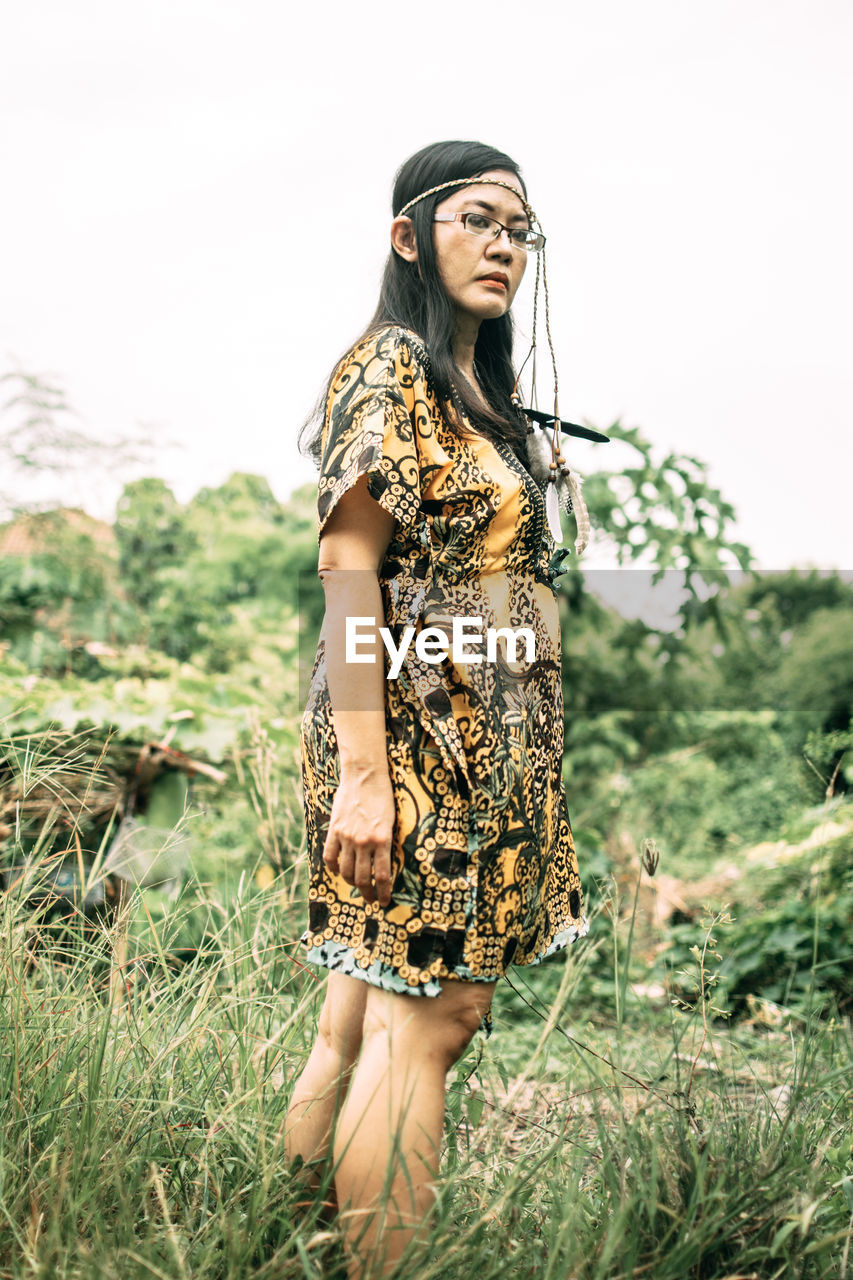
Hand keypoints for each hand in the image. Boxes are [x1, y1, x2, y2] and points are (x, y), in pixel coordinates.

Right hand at [322, 769, 395, 906]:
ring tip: (356, 886)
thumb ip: (385, 843)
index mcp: (382, 840)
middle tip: (371, 899)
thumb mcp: (391, 822)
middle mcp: (364, 842)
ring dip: (351, 882)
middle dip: (367, 893)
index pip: (382, 876)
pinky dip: (333, 867)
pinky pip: (330, 856)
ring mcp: (347, 837)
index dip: (383, 893)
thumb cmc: (383, 796)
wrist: (365, 776)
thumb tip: (382, 863)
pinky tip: (338, 870)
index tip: (385, 901)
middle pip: (362, 878)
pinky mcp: (335, 830)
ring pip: (346, 871)